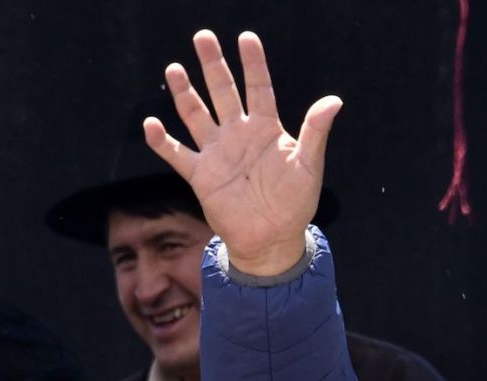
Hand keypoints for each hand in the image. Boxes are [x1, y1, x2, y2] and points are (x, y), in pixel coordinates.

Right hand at [145, 30, 341, 276]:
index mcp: (267, 129)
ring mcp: (217, 153)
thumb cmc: (295, 202)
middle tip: (203, 37)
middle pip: (223, 92)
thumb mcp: (309, 165)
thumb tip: (334, 100)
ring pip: (197, 115)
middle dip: (213, 65)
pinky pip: (178, 154)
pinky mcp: (201, 175)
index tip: (246, 38)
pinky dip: (163, 141)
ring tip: (174, 69)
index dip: (253, 64)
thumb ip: (315, 132)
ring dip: (185, 93)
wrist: (272, 238)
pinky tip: (151, 125)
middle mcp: (239, 134)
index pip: (259, 88)